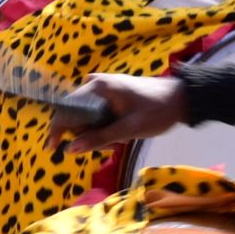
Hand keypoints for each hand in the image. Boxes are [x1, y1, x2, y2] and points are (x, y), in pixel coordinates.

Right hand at [53, 74, 186, 150]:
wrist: (182, 99)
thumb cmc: (157, 111)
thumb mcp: (128, 129)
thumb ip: (98, 139)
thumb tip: (70, 150)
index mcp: (97, 88)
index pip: (66, 110)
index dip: (57, 130)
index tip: (52, 149)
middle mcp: (94, 83)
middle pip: (76, 115)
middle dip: (88, 135)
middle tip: (111, 148)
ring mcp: (101, 87)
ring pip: (86, 116)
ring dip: (97, 133)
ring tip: (118, 143)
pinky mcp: (109, 92)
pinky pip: (95, 113)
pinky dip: (103, 127)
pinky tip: (119, 135)